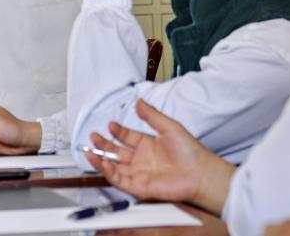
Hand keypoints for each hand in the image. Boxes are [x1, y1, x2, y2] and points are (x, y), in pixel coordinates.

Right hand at [83, 99, 233, 214]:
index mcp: (148, 144)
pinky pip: (119, 180)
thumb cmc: (190, 152)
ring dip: (101, 159)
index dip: (118, 131)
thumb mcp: (170, 127)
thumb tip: (139, 102)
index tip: (110, 124)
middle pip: (117, 152)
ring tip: (90, 150)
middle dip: (104, 144)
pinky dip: (108, 173)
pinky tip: (102, 163)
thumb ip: (152, 115)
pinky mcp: (139, 187)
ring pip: (114, 166)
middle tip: (94, 136)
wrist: (200, 173)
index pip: (127, 137)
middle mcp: (142, 159)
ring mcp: (139, 173)